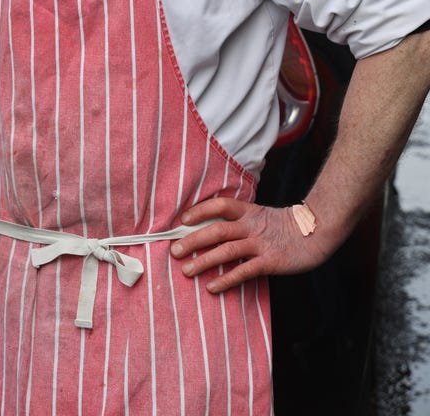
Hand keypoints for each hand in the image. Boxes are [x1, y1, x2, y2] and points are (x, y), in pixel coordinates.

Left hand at [170, 196, 330, 293]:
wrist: (318, 231)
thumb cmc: (286, 226)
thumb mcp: (262, 215)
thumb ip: (242, 220)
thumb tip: (215, 227)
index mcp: (249, 211)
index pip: (220, 205)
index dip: (200, 210)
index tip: (182, 220)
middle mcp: (252, 225)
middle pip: (217, 229)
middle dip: (193, 240)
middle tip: (174, 251)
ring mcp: (261, 243)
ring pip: (226, 250)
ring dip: (204, 261)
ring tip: (186, 271)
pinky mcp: (270, 261)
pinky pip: (244, 271)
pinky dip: (226, 279)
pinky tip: (212, 287)